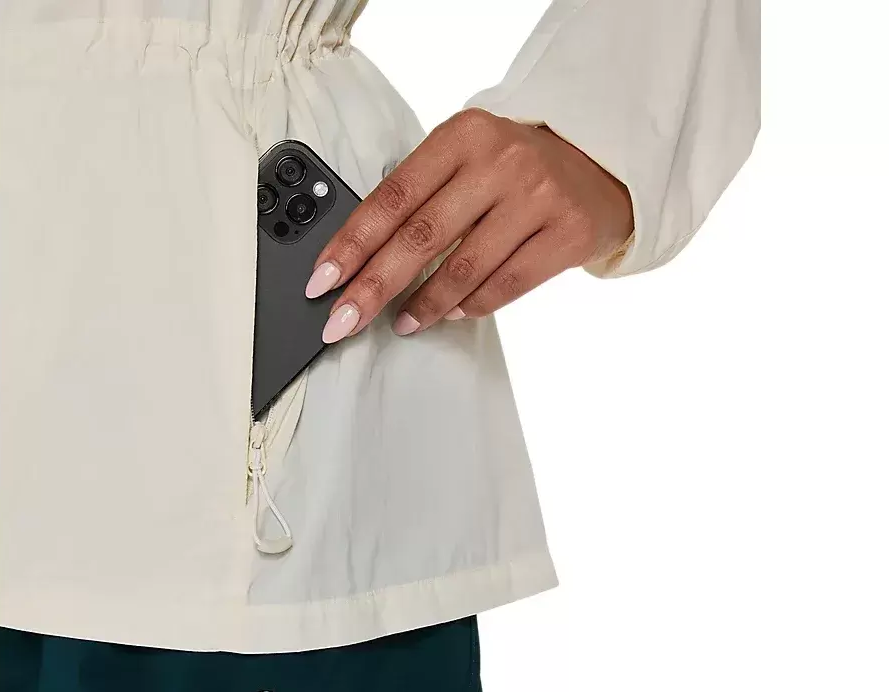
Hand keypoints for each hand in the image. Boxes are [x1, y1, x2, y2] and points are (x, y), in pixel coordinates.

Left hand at [304, 108, 633, 342]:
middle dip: (373, 286)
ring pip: (464, 269)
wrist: (600, 165)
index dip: (352, 244)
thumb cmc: (514, 168)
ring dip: (424, 305)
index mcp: (463, 136)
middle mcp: (501, 162)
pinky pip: (505, 285)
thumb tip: (360, 259)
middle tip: (342, 320)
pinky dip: (471, 306)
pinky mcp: (567, 234)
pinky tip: (452, 313)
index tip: (322, 280)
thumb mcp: (467, 158)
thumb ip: (422, 195)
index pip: (393, 197)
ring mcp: (538, 198)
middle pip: (421, 237)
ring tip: (402, 323)